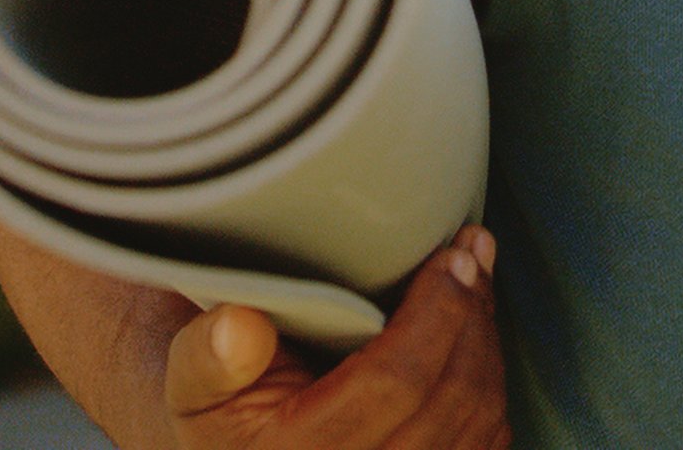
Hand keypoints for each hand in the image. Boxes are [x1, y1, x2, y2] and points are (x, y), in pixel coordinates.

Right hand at [166, 227, 509, 449]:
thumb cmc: (224, 413)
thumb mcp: (193, 384)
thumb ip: (208, 356)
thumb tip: (241, 325)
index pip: (396, 381)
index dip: (437, 312)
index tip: (451, 255)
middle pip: (453, 397)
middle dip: (472, 314)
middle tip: (472, 252)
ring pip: (481, 420)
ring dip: (486, 341)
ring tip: (475, 279)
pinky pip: (488, 443)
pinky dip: (489, 382)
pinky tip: (473, 336)